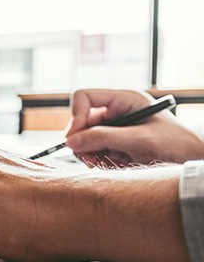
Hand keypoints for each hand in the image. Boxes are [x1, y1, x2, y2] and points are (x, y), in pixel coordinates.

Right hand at [65, 89, 203, 166]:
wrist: (191, 161)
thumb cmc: (175, 145)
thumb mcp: (139, 140)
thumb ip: (104, 138)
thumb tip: (71, 142)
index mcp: (124, 99)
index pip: (85, 97)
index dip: (76, 116)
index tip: (75, 138)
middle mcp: (117, 111)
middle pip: (82, 121)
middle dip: (82, 140)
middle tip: (90, 158)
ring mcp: (115, 127)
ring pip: (85, 137)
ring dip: (90, 152)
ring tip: (104, 163)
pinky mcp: (115, 143)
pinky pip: (94, 149)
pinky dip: (97, 159)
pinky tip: (112, 164)